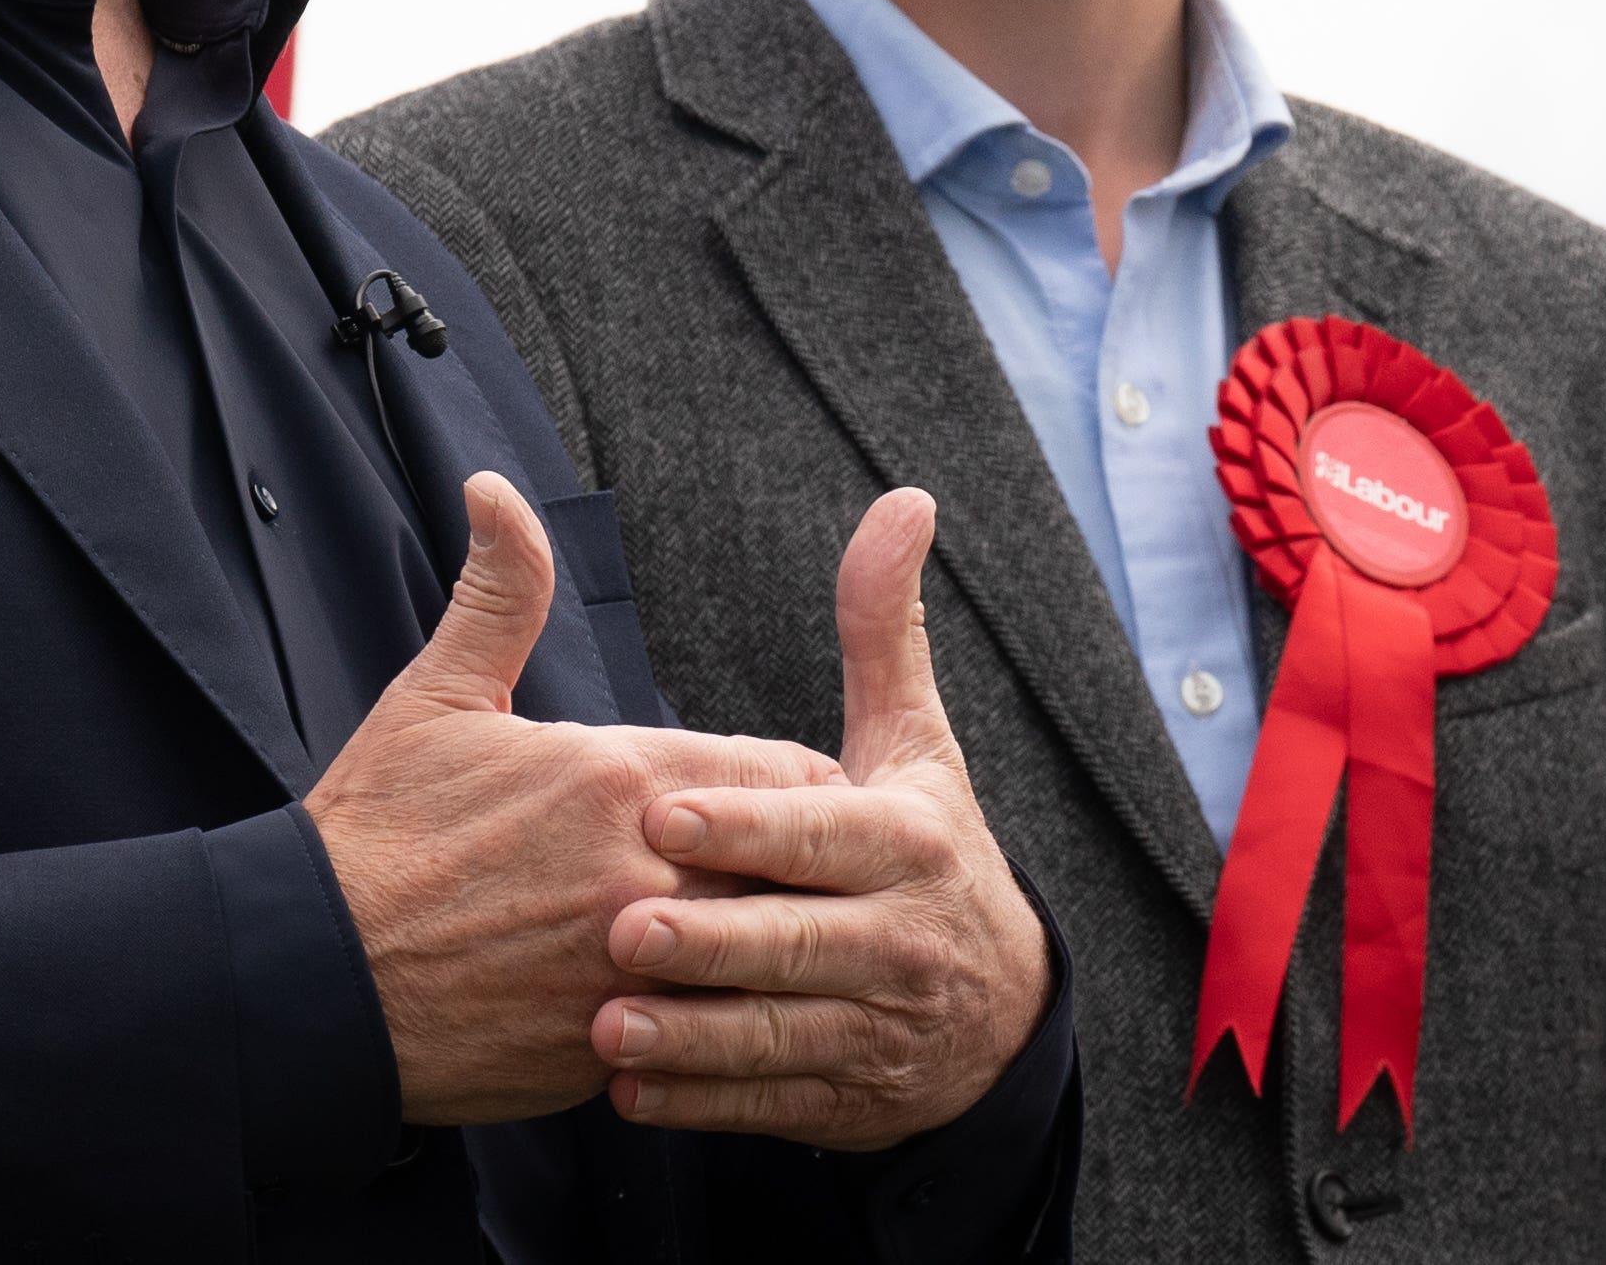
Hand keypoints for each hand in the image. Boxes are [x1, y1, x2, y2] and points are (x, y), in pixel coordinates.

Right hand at [306, 473, 842, 1125]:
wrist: (314, 975)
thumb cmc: (373, 832)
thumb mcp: (436, 697)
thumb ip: (500, 593)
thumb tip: (497, 489)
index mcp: (615, 778)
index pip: (783, 775)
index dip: (788, 786)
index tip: (772, 795)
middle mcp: (644, 874)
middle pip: (793, 869)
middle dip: (790, 866)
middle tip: (775, 869)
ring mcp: (634, 970)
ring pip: (761, 955)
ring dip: (756, 944)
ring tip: (744, 942)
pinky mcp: (616, 1047)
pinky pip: (705, 1031)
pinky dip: (706, 1017)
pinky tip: (681, 1001)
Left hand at [589, 487, 1050, 1148]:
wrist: (1001, 1012)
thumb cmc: (922, 850)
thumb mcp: (916, 743)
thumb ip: (881, 630)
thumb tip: (904, 500)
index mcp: (908, 842)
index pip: (822, 832)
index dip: (747, 826)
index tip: (661, 813)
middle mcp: (903, 939)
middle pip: (799, 943)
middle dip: (710, 942)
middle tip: (616, 930)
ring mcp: (878, 1030)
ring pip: (781, 1035)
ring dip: (693, 1038)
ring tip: (605, 1025)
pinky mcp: (851, 1101)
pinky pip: (771, 1105)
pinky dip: (702, 1104)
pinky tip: (630, 1091)